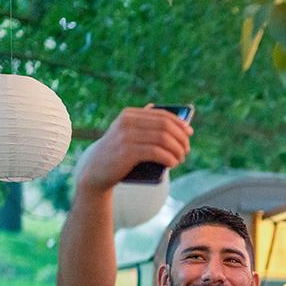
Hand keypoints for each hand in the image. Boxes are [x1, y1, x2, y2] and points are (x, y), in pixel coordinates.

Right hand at [76, 106, 192, 193]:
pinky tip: (173, 163)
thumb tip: (177, 120)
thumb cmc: (118, 154)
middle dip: (180, 139)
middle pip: (165, 126)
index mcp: (129, 114)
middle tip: (186, 150)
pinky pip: (156, 152)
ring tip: (180, 159)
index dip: (179, 123)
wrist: (95, 171)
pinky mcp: (127, 152)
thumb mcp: (130, 136)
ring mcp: (126, 136)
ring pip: (163, 139)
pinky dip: (169, 158)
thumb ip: (147, 127)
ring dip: (177, 150)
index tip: (189, 133)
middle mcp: (127, 121)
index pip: (161, 114)